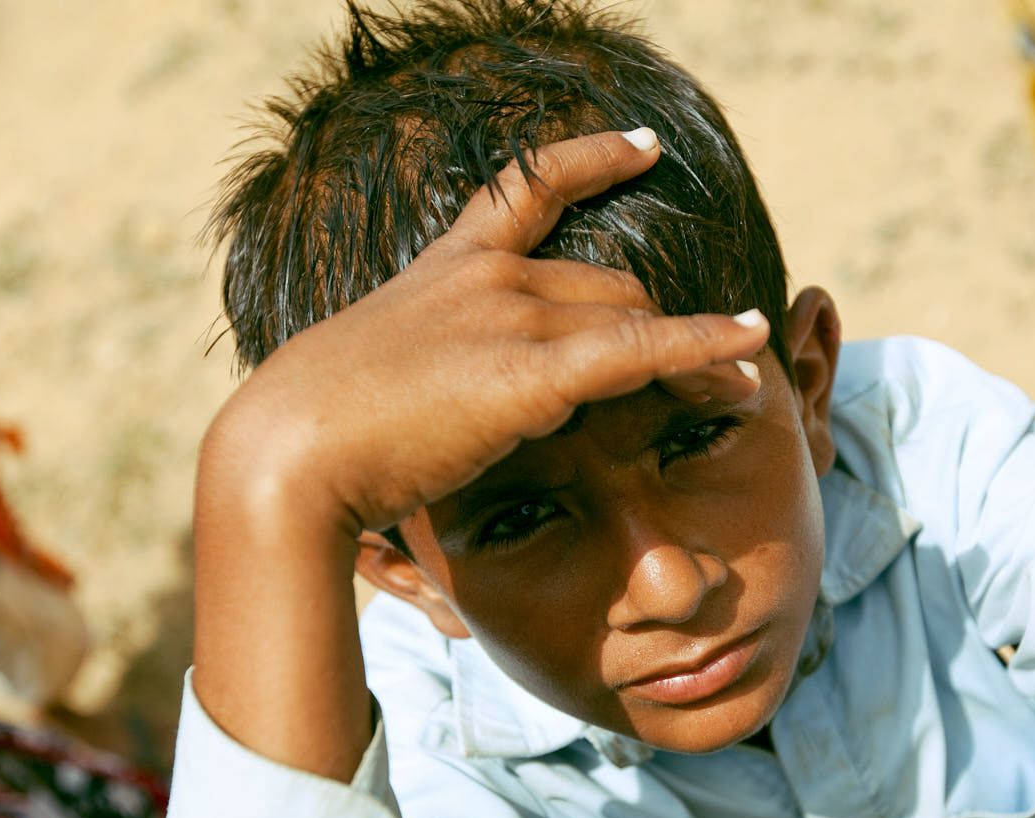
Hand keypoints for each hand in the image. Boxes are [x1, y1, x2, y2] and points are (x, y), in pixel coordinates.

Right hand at [204, 127, 770, 537]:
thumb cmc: (308, 439)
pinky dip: (703, 344)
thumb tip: (436, 410)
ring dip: (700, 349)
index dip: (592, 160)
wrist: (285, 456)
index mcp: (445, 272)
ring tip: (748, 378)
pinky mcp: (532, 372)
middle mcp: (487, 279)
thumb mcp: (373, 385)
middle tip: (723, 357)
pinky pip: (641, 349)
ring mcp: (510, 317)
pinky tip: (749, 346)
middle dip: (665, 319)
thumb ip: (423, 377)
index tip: (644, 143)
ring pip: (632, 316)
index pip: (525, 190)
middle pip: (608, 283)